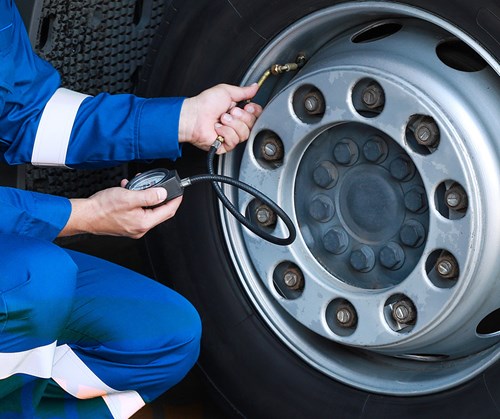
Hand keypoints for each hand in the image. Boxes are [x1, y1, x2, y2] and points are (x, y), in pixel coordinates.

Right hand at [59, 185, 181, 238]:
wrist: (85, 215)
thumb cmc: (102, 208)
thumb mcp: (129, 197)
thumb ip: (149, 195)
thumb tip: (163, 193)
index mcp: (144, 223)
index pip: (168, 211)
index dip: (175, 200)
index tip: (179, 191)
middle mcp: (140, 228)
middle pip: (159, 211)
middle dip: (159, 196)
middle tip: (159, 185)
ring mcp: (133, 227)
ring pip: (147, 209)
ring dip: (145, 195)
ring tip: (137, 185)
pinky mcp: (126, 223)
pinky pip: (137, 210)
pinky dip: (135, 199)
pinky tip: (127, 190)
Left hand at [179, 83, 262, 153]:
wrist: (194, 116)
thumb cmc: (205, 104)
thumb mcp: (227, 91)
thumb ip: (243, 91)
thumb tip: (255, 87)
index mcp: (238, 112)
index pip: (256, 115)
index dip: (254, 111)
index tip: (247, 106)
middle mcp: (236, 124)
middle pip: (252, 124)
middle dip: (241, 117)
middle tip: (230, 112)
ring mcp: (231, 135)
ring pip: (244, 133)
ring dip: (232, 124)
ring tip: (221, 119)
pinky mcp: (226, 145)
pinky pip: (234, 141)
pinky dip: (225, 133)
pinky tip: (217, 129)